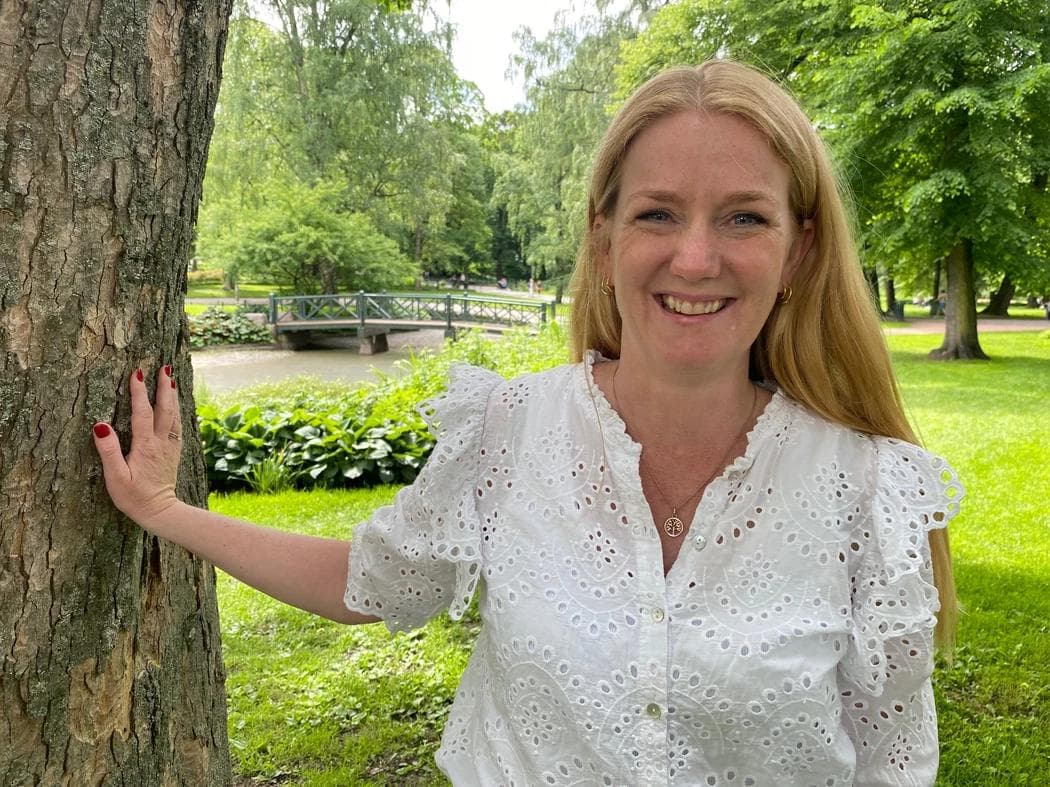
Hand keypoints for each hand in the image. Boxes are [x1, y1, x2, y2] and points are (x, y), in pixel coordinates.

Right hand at [93, 365, 182, 527]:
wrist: (160, 512)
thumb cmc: (134, 497)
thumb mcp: (116, 477)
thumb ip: (109, 451)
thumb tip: (101, 426)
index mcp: (145, 446)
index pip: (142, 413)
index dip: (138, 393)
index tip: (137, 373)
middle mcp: (161, 442)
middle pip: (165, 409)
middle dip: (163, 387)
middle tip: (164, 367)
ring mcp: (170, 447)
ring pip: (174, 416)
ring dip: (172, 396)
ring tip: (171, 379)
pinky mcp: (174, 453)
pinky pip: (178, 426)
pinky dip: (177, 411)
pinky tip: (176, 406)